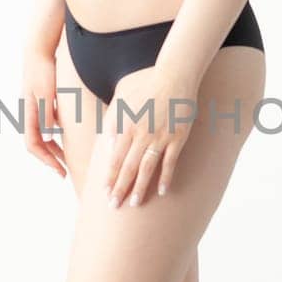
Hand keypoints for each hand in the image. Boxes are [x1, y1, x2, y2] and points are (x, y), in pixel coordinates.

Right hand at [22, 49, 66, 178]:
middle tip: (64, 172)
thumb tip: (46, 137)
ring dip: (54, 148)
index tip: (60, 171)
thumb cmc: (42, 70)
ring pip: (43, 134)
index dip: (46, 160)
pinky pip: (48, 124)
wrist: (39, 49)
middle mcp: (30, 113)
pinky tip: (69, 135)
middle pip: (37, 143)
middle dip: (50, 159)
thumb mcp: (46, 93)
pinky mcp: (43, 101)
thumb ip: (46, 114)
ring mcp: (36, 107)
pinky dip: (57, 133)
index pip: (33, 145)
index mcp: (29, 113)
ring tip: (67, 158)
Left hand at [103, 66, 198, 207]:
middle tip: (114, 205)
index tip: (104, 192)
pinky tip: (161, 191)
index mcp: (126, 126)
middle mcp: (141, 134)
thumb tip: (106, 143)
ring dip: (139, 187)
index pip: (115, 158)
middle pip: (128, 167)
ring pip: (147, 168)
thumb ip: (113, 122)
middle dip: (120, 188)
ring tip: (134, 203)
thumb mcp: (123, 100)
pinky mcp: (177, 138)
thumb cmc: (147, 86)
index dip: (109, 177)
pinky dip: (165, 177)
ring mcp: (160, 137)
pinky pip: (170, 162)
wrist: (174, 76)